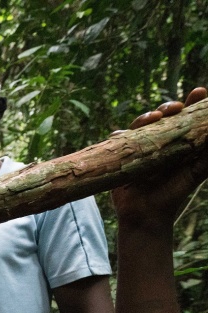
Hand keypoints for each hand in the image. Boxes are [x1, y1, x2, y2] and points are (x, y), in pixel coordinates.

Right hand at [111, 88, 207, 223]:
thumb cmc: (173, 195)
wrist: (146, 216)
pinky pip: (117, 140)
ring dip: (145, 118)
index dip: (192, 103)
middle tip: (175, 107)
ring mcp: (138, 148)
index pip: (185, 118)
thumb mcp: (196, 173)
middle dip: (168, 107)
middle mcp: (158, 143)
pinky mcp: (121, 157)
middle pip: (162, 117)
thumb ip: (207, 155)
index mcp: (178, 143)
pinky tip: (123, 135)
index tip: (198, 92)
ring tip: (154, 118)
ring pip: (139, 125)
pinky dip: (119, 135)